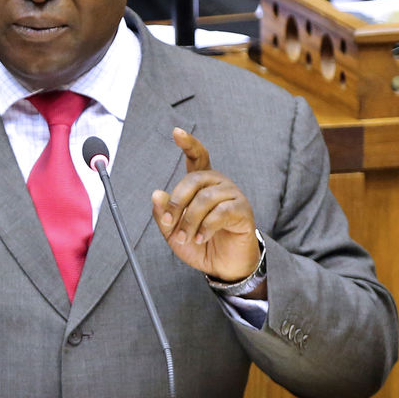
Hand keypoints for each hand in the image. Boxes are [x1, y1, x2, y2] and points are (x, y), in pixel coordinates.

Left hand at [152, 128, 260, 283]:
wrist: (223, 265)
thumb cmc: (199, 243)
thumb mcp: (173, 231)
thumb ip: (163, 214)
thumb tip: (156, 194)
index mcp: (201, 183)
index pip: (197, 156)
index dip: (188, 143)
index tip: (177, 132)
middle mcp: (217, 183)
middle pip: (193, 179)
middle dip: (176, 202)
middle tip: (169, 222)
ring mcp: (232, 194)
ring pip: (205, 198)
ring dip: (190, 221)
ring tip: (185, 238)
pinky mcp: (242, 210)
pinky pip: (221, 212)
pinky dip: (206, 227)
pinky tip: (201, 238)